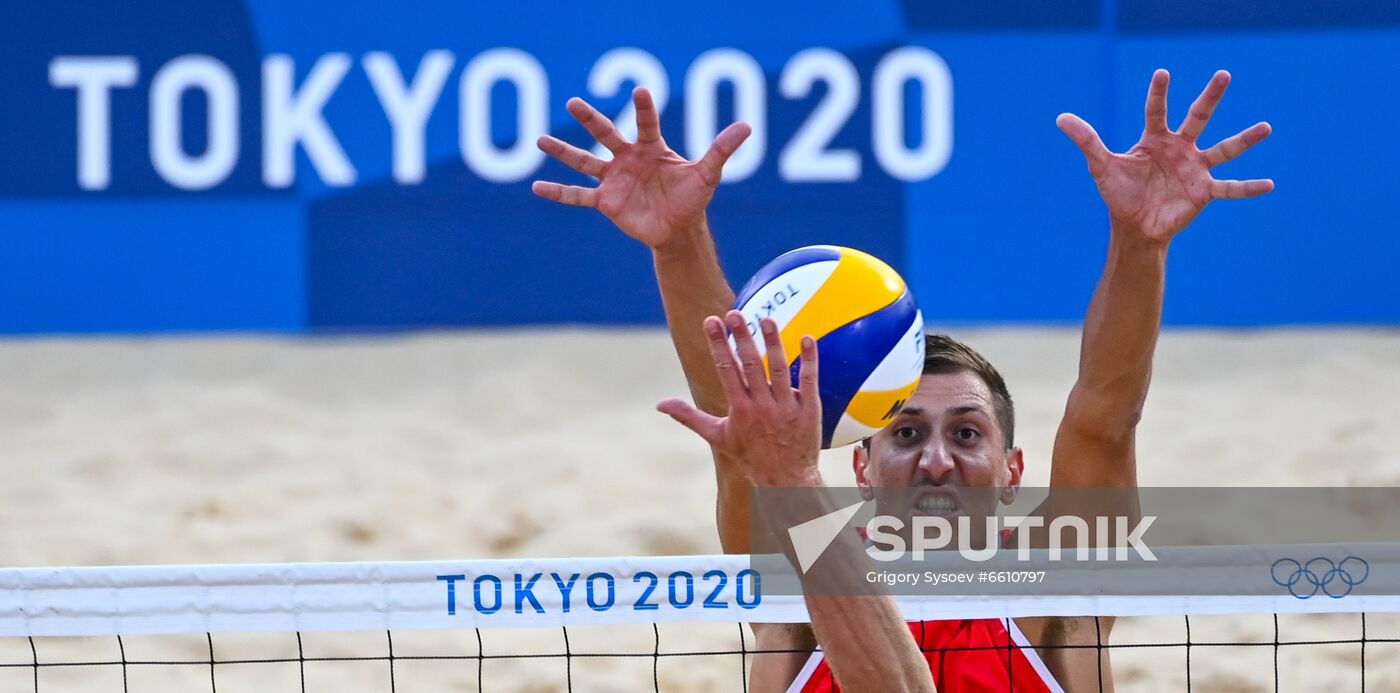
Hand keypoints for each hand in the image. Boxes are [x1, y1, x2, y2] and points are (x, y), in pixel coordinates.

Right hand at [531, 87, 750, 249]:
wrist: (678, 230)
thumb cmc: (692, 198)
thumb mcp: (708, 174)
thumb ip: (721, 150)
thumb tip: (747, 126)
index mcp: (651, 148)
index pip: (646, 123)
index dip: (644, 109)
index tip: (640, 91)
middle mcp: (628, 159)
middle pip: (606, 134)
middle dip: (590, 119)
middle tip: (573, 102)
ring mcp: (614, 179)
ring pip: (584, 161)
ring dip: (563, 151)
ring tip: (540, 139)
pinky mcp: (606, 201)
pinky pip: (578, 196)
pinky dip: (559, 192)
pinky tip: (537, 187)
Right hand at [657, 312, 821, 486]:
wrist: (785, 481)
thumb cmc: (750, 457)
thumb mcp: (717, 436)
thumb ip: (689, 416)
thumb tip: (660, 404)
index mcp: (739, 409)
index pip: (726, 370)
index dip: (718, 344)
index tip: (711, 321)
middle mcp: (762, 407)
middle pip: (750, 365)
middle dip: (742, 338)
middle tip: (735, 313)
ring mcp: (786, 408)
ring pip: (778, 369)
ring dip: (773, 343)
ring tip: (767, 319)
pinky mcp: (809, 410)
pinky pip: (809, 381)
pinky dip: (809, 359)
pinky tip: (807, 338)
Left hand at [1057, 69, 1272, 241]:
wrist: (1133, 225)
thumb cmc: (1119, 193)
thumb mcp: (1100, 166)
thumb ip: (1087, 141)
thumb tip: (1061, 118)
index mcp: (1155, 139)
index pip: (1157, 110)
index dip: (1159, 93)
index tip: (1162, 73)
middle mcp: (1180, 148)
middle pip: (1198, 117)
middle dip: (1210, 97)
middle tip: (1223, 74)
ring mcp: (1195, 168)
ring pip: (1224, 149)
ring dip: (1245, 139)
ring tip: (1266, 127)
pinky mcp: (1203, 191)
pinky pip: (1230, 188)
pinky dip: (1248, 187)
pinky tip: (1270, 184)